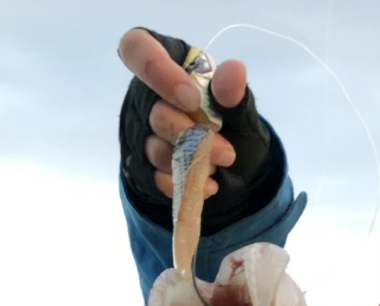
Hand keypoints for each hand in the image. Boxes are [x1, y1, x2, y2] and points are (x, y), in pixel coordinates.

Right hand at [118, 28, 248, 199]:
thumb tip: (234, 71)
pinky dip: (184, 183)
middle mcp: (149, 96)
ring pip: (154, 148)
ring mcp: (144, 132)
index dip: (156, 70)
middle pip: (155, 113)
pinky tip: (206, 184)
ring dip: (191, 162)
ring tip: (217, 168)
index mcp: (170, 64)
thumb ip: (235, 93)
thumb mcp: (242, 112)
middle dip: (192, 136)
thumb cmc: (235, 129)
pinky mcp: (145, 166)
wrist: (240, 171)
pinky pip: (155, 177)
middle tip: (225, 153)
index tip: (191, 99)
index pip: (138, 48)